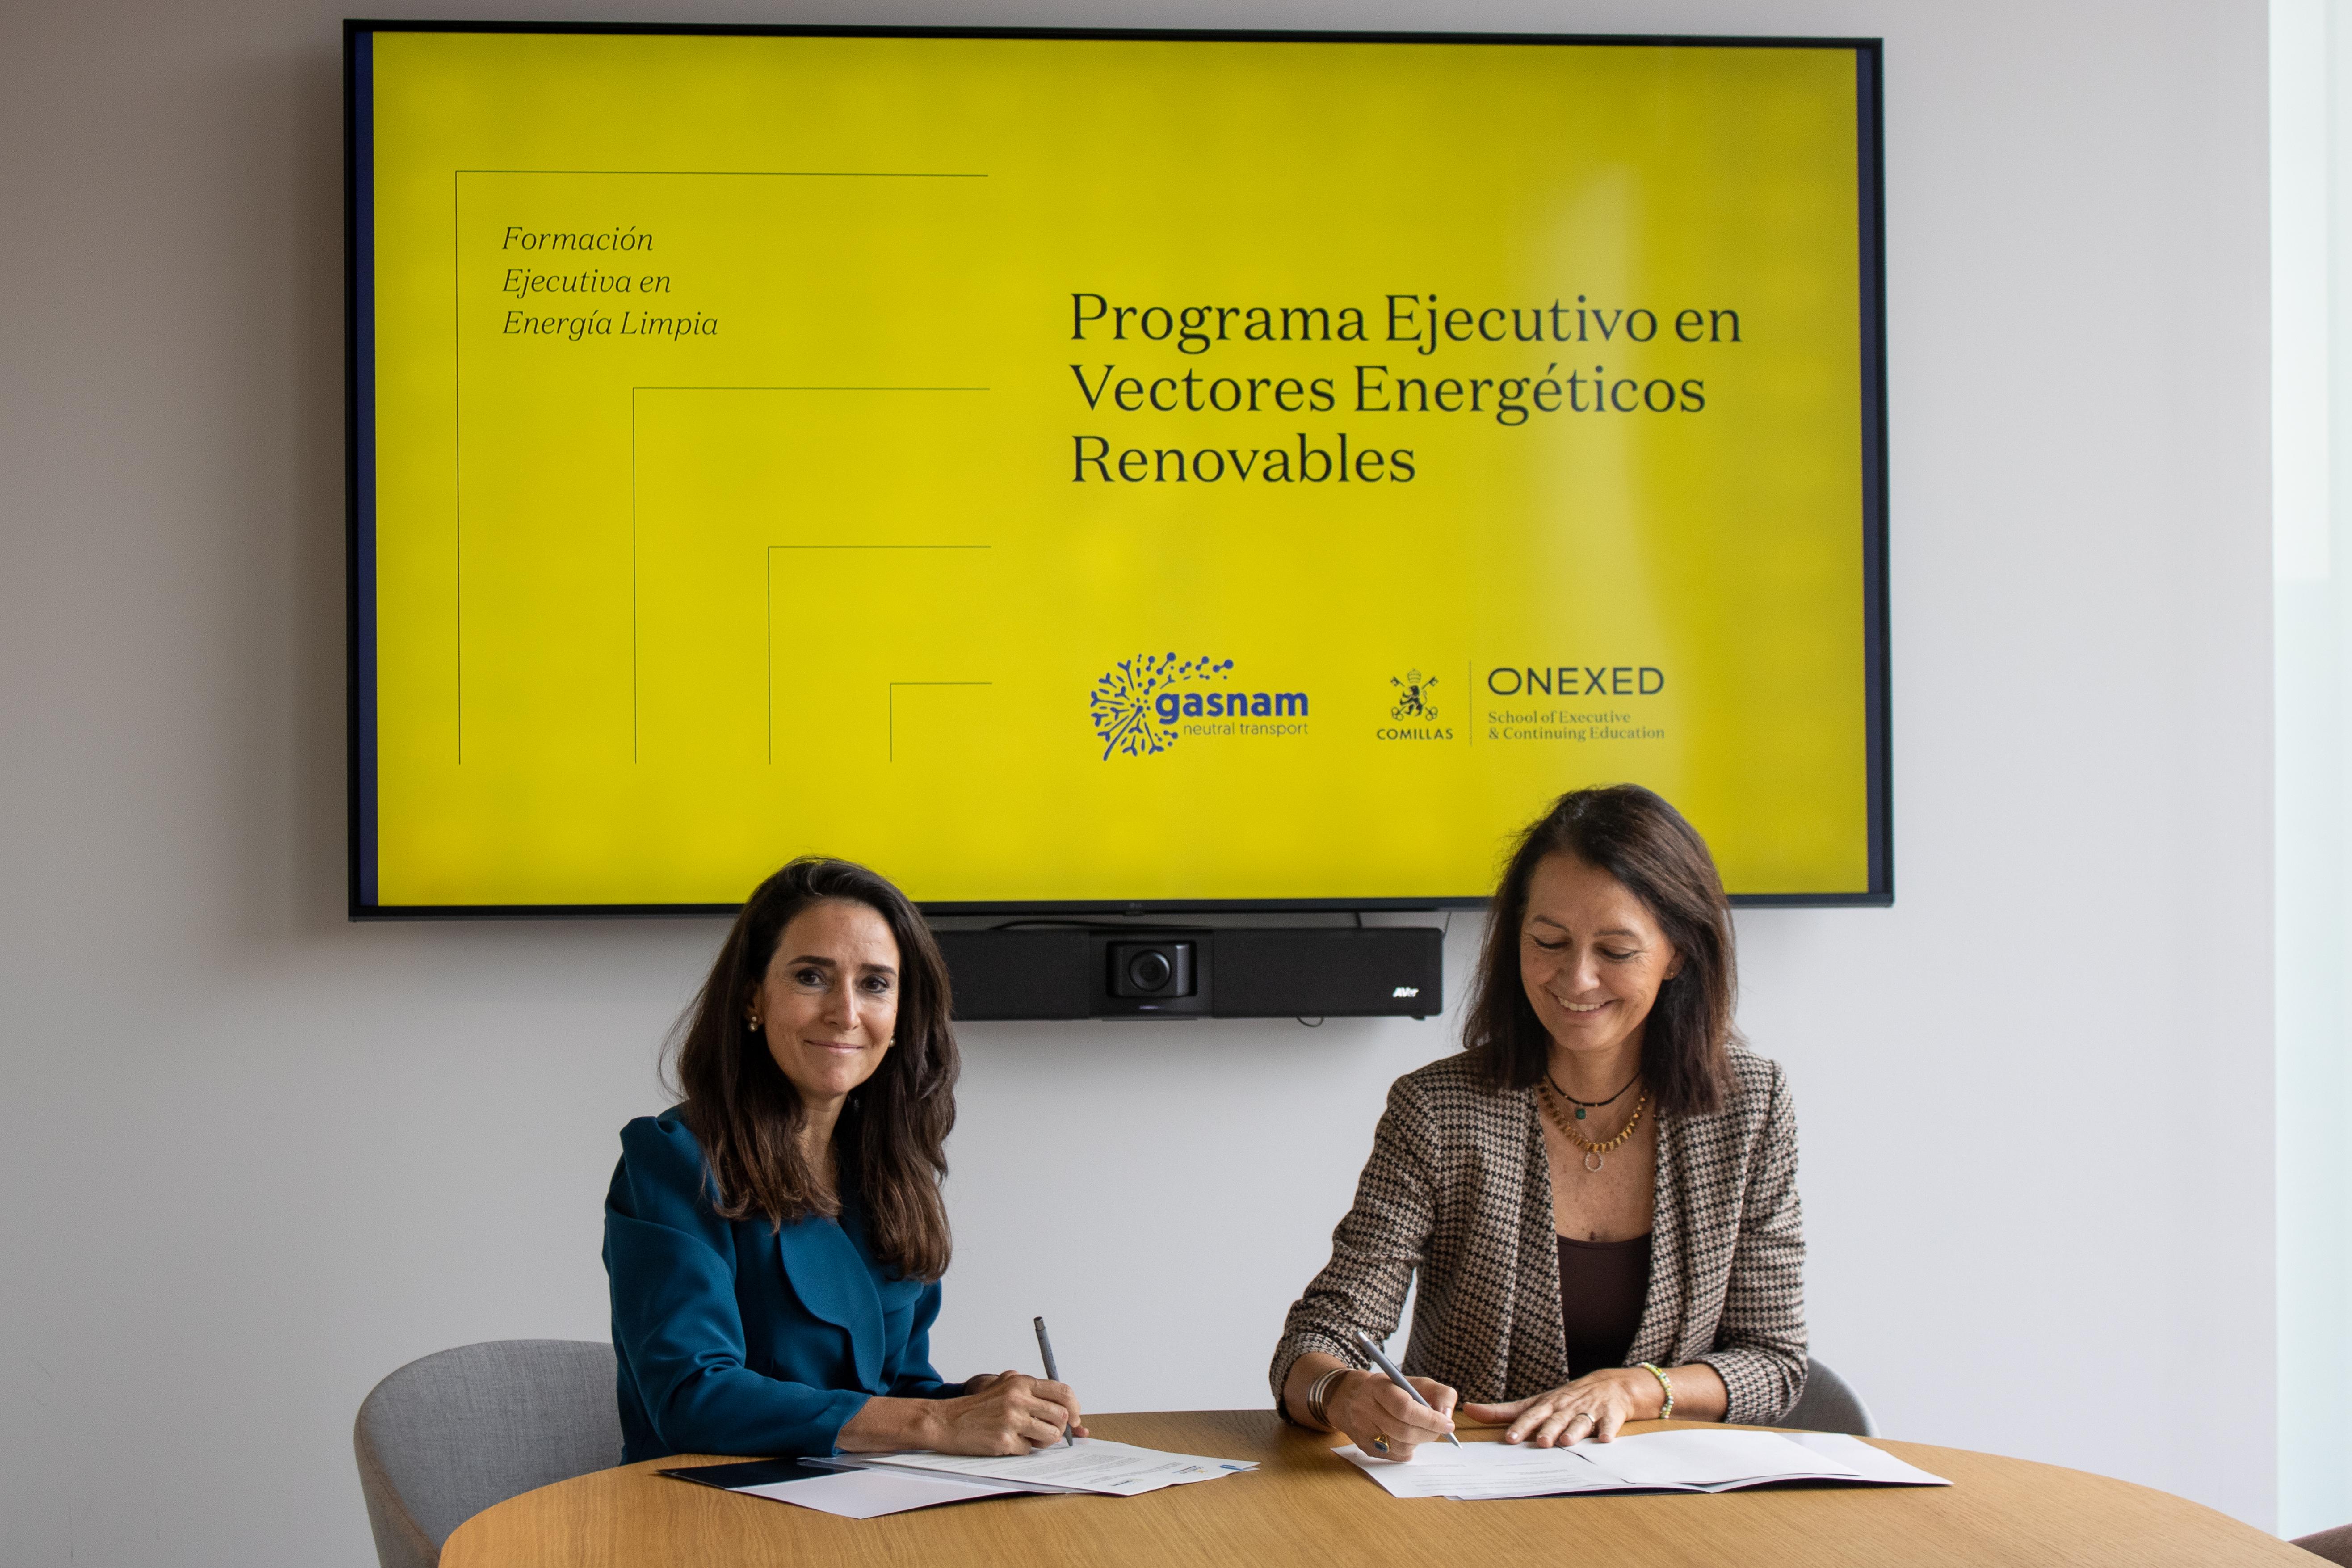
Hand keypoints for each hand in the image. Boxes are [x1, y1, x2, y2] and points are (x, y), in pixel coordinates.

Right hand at [927, 1370, 1087, 1454]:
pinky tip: (1006, 1442)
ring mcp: (1012, 1420)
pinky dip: (1022, 1449)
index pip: (1063, 1392)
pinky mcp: (1005, 1440)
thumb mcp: (1003, 1386)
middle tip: (1049, 1432)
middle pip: (1061, 1416)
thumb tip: (1068, 1407)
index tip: (1076, 1418)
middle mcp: (1018, 1399)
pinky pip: (1029, 1450)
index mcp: (1021, 1383)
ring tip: (1028, 1437)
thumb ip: (1032, 1391)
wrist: (947, 1421)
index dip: (1075, 1407)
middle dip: (1060, 1428)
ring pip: (1050, 1436)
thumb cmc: (977, 1407)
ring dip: (1044, 1441)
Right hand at [1329, 1370, 1458, 1461]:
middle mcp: (1365, 1408)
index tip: (1448, 1424)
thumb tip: (1447, 1416)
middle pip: (1404, 1431)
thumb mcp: (1415, 1382)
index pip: (1405, 1408)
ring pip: (1401, 1446)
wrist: (1352, 1397)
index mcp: (1378, 1387)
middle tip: (1440, 1429)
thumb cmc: (1391, 1389)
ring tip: (1420, 1430)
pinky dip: (1408, 1449)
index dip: (1430, 1419)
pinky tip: (1407, 1437)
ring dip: (1419, 1441)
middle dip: (1429, 1432)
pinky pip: (1395, 1456)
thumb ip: (1438, 1393)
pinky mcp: (1364, 1446)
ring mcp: (1362, 1430)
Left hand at [1464, 1367, 1653, 1445]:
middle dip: (1547, 1429)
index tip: (1510, 1438)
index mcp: (1547, 1405)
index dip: (1520, 1426)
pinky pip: (1609, 1424)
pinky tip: (1605, 1439)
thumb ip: (1503, 1410)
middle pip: (1554, 1419)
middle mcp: (1565, 1407)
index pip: (1530, 1415)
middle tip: (1541, 1441)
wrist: (1610, 1386)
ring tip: (1567, 1441)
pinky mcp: (1610, 1415)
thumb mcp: (1535, 1403)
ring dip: (1573, 1431)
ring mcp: (1588, 1411)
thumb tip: (1470, 1410)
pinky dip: (1607, 1431)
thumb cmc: (1565, 1399)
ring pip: (1579, 1421)